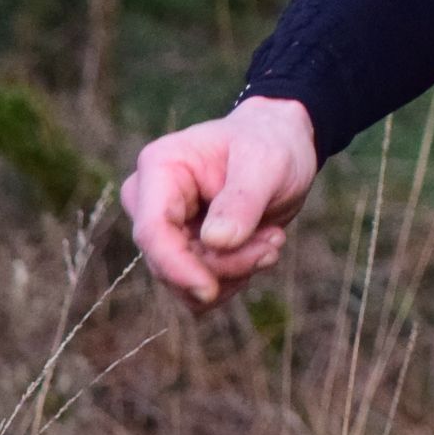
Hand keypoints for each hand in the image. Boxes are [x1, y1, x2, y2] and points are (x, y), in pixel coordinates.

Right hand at [120, 95, 317, 312]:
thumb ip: (242, 200)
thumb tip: (215, 242)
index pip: (152, 230)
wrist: (283, 147)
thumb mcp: (267, 163)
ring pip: (184, 281)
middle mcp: (151, 201)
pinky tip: (261, 247)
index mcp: (159, 167)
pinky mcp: (183, 250)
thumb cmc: (271, 144)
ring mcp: (165, 229)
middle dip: (226, 264)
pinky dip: (234, 277)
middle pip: (168, 262)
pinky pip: (197, 288)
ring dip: (236, 270)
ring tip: (273, 237)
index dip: (175, 266)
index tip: (210, 291)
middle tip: (276, 240)